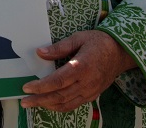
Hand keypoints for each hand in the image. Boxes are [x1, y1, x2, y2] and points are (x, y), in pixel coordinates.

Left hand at [21, 30, 136, 111]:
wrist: (121, 53)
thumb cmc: (99, 42)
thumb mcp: (78, 38)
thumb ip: (59, 47)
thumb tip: (40, 52)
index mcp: (82, 67)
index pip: (57, 81)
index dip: (41, 86)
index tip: (26, 87)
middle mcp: (86, 82)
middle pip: (59, 96)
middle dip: (40, 100)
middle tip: (24, 101)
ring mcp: (90, 91)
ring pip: (66, 103)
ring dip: (47, 105)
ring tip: (32, 104)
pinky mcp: (92, 95)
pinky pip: (74, 104)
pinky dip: (60, 107)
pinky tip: (49, 104)